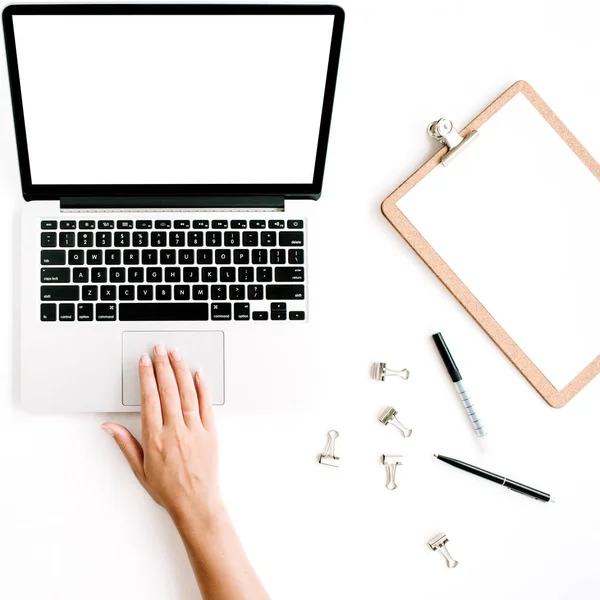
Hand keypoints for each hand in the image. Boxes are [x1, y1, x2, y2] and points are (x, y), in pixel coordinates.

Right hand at [102, 344, 222, 524]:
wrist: (196, 504)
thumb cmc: (168, 489)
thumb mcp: (140, 469)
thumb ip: (125, 443)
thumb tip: (108, 426)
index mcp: (155, 438)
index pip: (149, 398)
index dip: (146, 376)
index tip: (144, 361)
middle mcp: (175, 431)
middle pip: (168, 390)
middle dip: (162, 366)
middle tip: (159, 348)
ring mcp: (195, 430)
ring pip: (187, 393)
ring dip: (181, 370)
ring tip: (176, 354)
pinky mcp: (211, 433)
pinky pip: (206, 405)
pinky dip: (203, 388)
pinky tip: (198, 374)